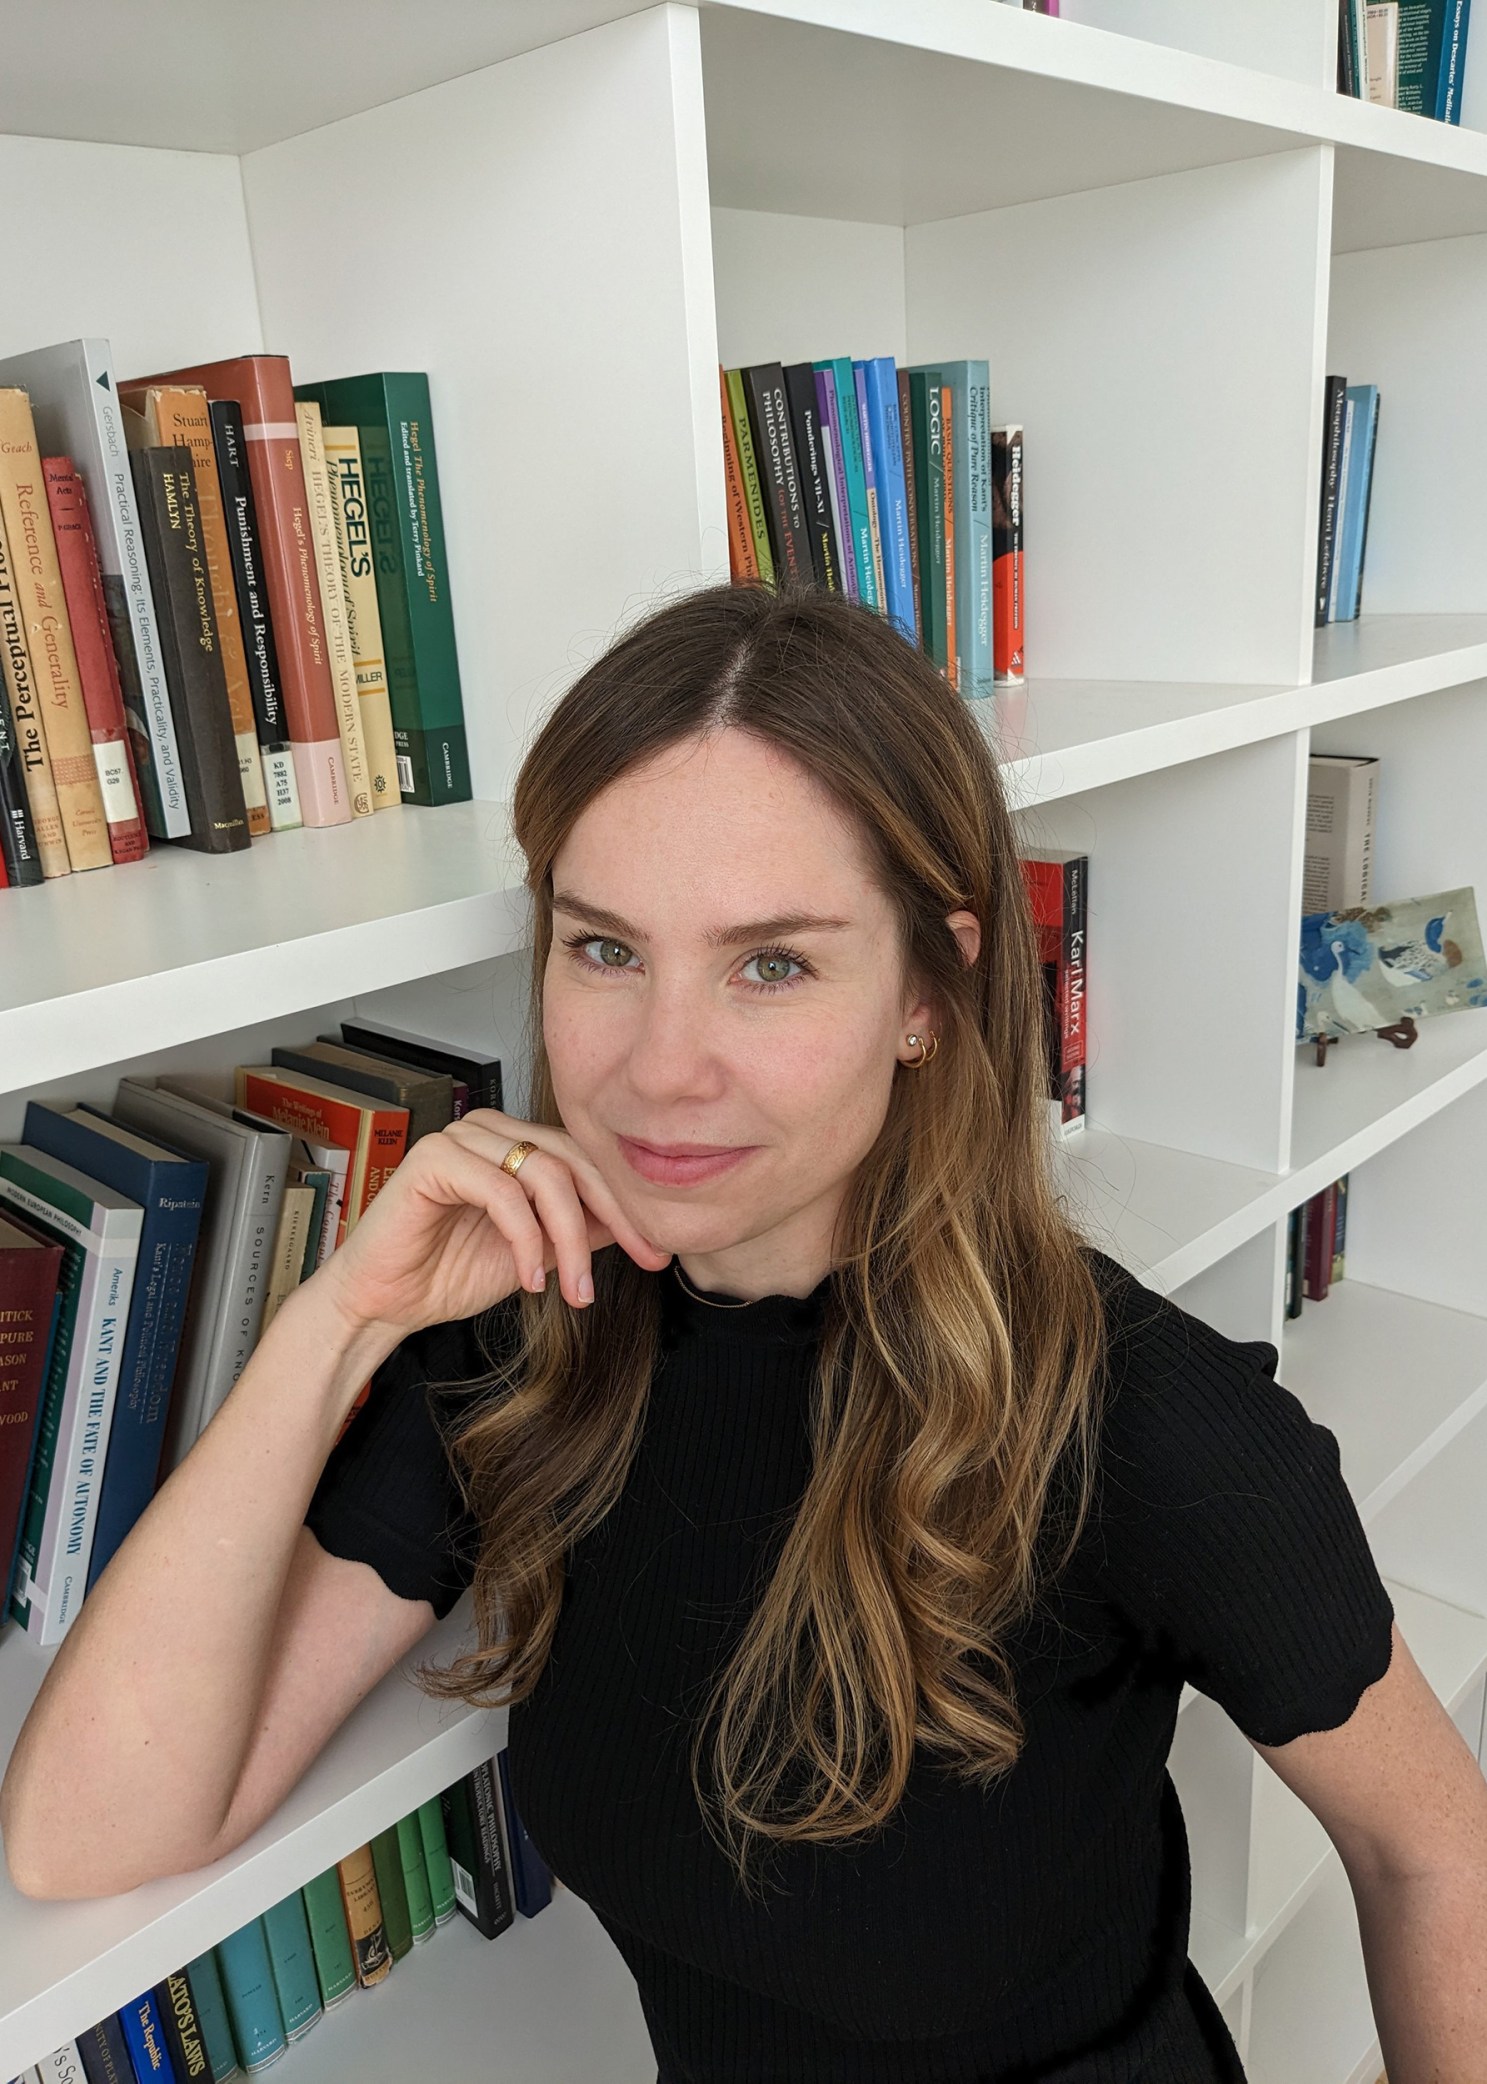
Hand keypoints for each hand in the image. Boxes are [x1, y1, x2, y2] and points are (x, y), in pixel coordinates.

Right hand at [312, 1109, 671, 1336]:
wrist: (385, 1303)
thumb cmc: (447, 1273)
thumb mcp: (538, 1253)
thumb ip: (580, 1229)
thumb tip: (640, 1224)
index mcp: (517, 1144)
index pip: (588, 1160)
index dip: (628, 1205)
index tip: (660, 1251)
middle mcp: (493, 1132)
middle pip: (575, 1160)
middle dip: (615, 1217)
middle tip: (642, 1261)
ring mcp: (462, 1139)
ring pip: (544, 1175)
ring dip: (569, 1240)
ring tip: (575, 1291)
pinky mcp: (433, 1159)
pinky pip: (502, 1192)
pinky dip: (525, 1240)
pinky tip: (529, 1279)